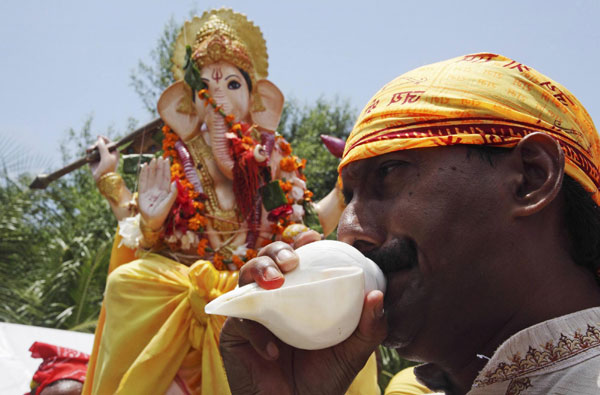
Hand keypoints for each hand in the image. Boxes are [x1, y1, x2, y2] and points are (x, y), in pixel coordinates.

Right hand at [88, 136, 118, 181]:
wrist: (103, 179)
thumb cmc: (108, 168)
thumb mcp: (106, 156)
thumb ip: (102, 146)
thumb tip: (99, 138)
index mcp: (114, 152)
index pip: (109, 142)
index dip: (104, 138)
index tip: (98, 136)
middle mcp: (107, 153)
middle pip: (100, 144)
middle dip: (96, 144)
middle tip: (93, 148)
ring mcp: (100, 157)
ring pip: (94, 148)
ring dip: (91, 148)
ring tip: (89, 150)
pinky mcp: (94, 160)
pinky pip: (90, 153)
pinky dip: (88, 152)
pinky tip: (88, 153)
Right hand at [138, 157, 176, 229]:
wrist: (151, 221)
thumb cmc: (162, 214)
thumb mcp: (169, 203)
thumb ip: (173, 193)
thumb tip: (176, 181)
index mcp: (165, 191)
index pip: (166, 177)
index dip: (166, 168)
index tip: (166, 160)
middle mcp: (157, 189)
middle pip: (158, 175)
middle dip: (159, 166)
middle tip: (159, 157)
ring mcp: (149, 190)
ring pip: (151, 176)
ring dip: (152, 168)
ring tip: (152, 159)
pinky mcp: (142, 192)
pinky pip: (143, 180)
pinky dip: (143, 173)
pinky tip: (144, 166)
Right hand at [219, 235, 387, 394]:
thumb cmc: (323, 379)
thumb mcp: (352, 352)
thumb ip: (369, 327)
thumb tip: (377, 295)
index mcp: (298, 296)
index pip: (294, 261)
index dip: (299, 242)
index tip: (313, 235)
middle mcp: (273, 300)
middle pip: (266, 260)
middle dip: (275, 251)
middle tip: (291, 261)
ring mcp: (252, 315)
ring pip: (245, 280)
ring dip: (259, 272)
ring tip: (276, 282)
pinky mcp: (234, 335)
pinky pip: (240, 322)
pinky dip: (256, 333)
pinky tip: (273, 350)